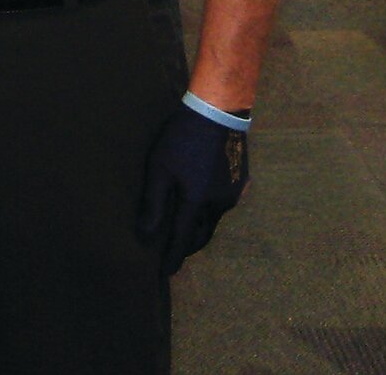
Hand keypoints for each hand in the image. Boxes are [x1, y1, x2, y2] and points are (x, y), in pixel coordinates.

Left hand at [136, 103, 248, 274]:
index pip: (183, 239)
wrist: (218, 112)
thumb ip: (153, 202)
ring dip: (198, 228)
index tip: (165, 273)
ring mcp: (233, 194)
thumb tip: (145, 233)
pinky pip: (221, 205)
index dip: (173, 257)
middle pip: (202, 234)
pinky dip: (208, 211)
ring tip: (184, 230)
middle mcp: (219, 204)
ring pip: (213, 220)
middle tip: (174, 253)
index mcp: (198, 202)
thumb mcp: (160, 167)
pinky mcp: (239, 182)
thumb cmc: (183, 137)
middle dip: (187, 246)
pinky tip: (199, 204)